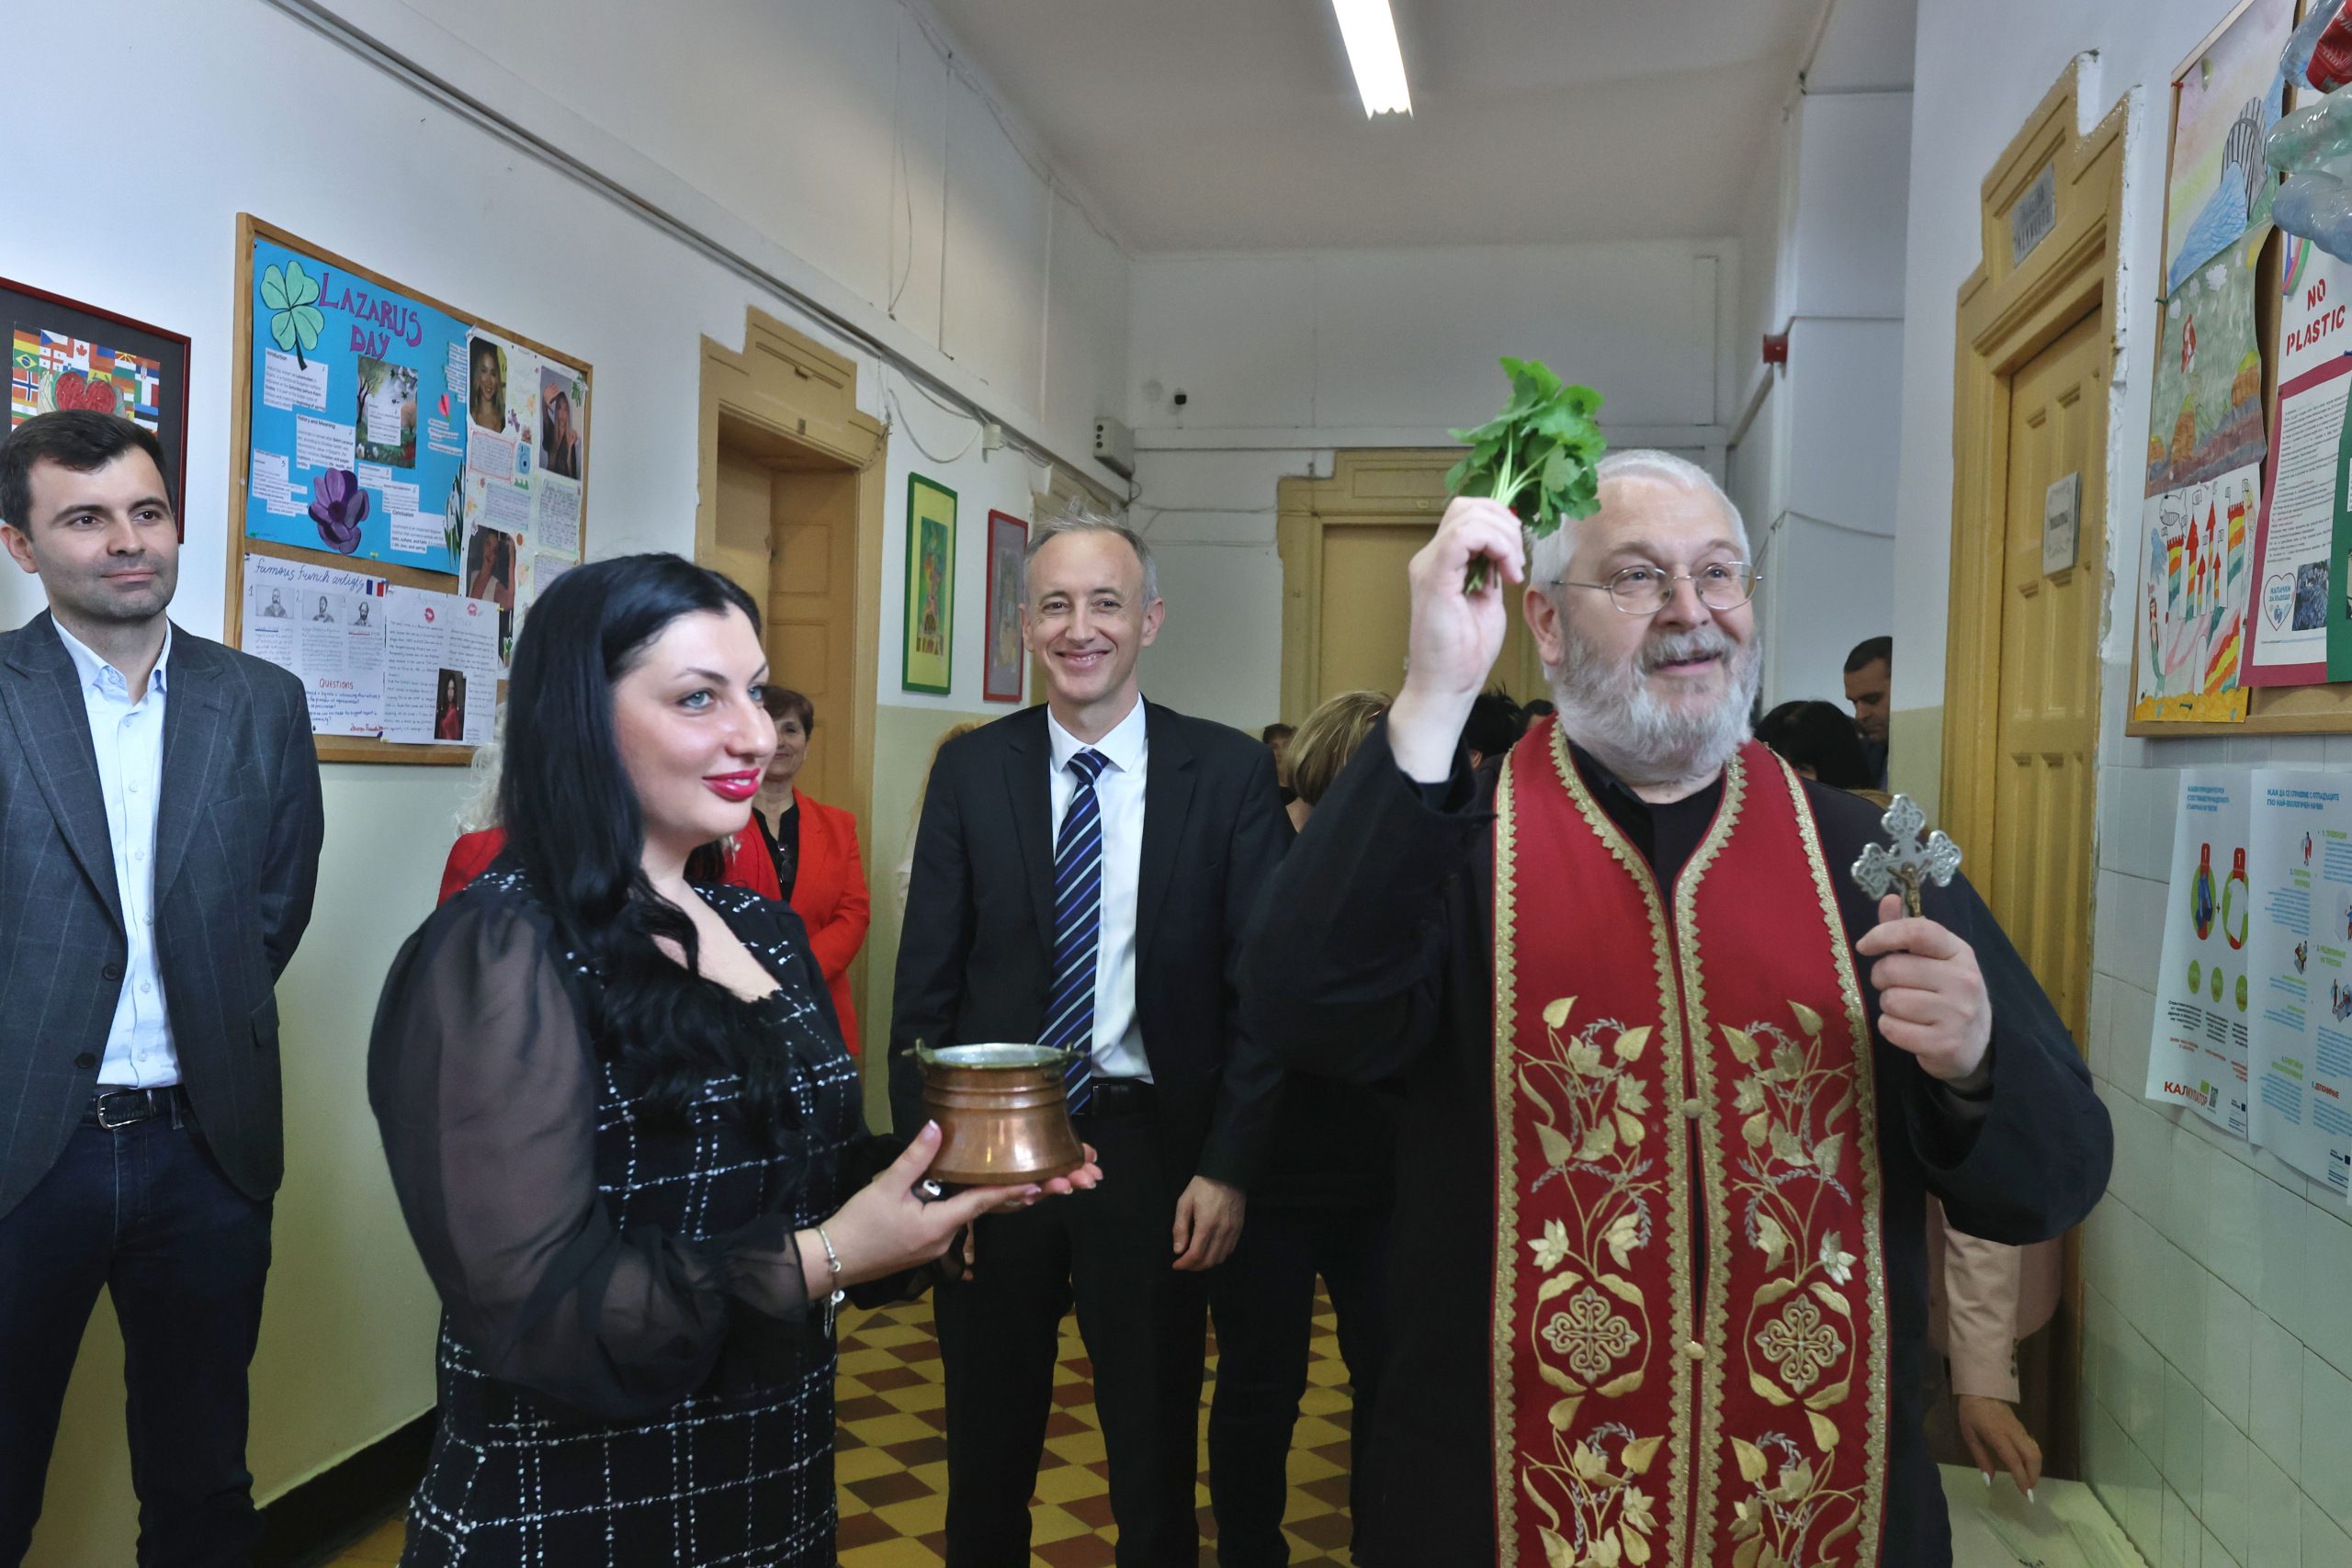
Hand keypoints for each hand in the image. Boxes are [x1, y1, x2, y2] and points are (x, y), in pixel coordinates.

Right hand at [814, 1124, 1099, 1291]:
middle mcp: (945, 1239)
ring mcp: (937, 1245)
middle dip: (1022, 1197)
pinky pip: (963, 1223)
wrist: (833, 1260)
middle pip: (990, 1213)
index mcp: (939, 1225)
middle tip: (1057, 1185)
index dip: (1013, 1189)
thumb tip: (937, 1126)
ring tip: (1037, 1186)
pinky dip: (983, 1208)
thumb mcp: (884, 1187)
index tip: (1043, 1180)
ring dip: (1005, 1202)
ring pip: (977, 1218)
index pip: (983, 1202)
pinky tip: (993, 1195)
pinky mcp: (927, 1245)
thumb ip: (914, 1158)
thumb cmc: (859, 1225)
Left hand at [1171, 1175, 1245, 1270]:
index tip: (1175, 1264)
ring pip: (1220, 1258)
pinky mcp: (1239, 1229)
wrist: (1227, 1174)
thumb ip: (1180, 1228)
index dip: (1184, 1264)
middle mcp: (1222, 1231)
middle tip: (1184, 1264)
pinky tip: (1210, 1251)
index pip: (1195, 1254)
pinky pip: (1229, 1250)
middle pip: (1208, 1261)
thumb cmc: (1202, 1186)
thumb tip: (1178, 1250)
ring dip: (1206, 1264)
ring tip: (1195, 1259)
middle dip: (1194, 1267)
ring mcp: (1232, 1231)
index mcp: (1206, 1224)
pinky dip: (1218, 1256)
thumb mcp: (1185, 1202)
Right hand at [1388, 497, 1525, 782]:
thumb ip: (1491, 571)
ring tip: (1513, 570)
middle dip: (1505, 523)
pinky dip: (1494, 545)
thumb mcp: (1487, 600)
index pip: (1468, 514)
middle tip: (1517, 561)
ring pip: (1468, 515)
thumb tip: (1506, 549)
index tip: (1517, 558)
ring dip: (1504, 537)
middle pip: (1467, 505)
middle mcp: (1430, 557)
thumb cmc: (1465, 653)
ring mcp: (1429, 566)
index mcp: (1442, 561)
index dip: (1501, 522)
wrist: (1447, 686)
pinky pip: (1463, 537)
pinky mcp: (1434, 578)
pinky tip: (1506, 574)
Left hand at [1854, 893, 1992, 1081]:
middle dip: (1882, 978)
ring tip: (1907, 1009)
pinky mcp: (1945, 1044)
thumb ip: (1908, 931)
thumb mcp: (1935, 959)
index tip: (1864, 945)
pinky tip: (1910, 1029)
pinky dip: (1891, 1028)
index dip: (1884, 934)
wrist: (1975, 1043)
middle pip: (1893, 968)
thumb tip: (1889, 899)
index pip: (1918, 931)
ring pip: (1890, 1000)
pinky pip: (1891, 1028)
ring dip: (1888, 1006)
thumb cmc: (1946, 994)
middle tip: (1895, 986)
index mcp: (1959, 952)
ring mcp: (1957, 1014)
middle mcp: (1963, 980)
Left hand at [1956, 1394, 2041, 1495]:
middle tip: (2029, 1490)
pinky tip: (2027, 1467)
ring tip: (2028, 1482)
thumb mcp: (1970, 1435)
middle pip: (2033, 1456)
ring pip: (2036, 1451)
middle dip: (2034, 1476)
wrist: (1981, 1388)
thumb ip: (1981, 1458)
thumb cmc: (1971, 1413)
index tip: (2026, 1494)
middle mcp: (2013, 1433)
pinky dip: (2033, 1459)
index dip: (2022, 1478)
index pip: (2014, 1460)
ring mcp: (2020, 1429)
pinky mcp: (2022, 1427)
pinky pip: (2033, 1445)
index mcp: (1997, 1435)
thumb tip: (1990, 1481)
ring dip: (2036, 1469)